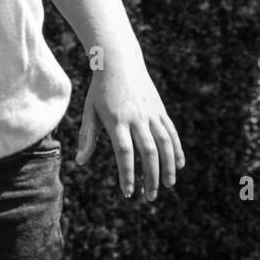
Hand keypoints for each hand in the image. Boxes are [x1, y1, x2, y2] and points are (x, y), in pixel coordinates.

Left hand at [75, 51, 184, 199]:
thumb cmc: (100, 90)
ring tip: (168, 185)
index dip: (128, 174)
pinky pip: (171, 133)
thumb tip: (80, 161)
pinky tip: (180, 165)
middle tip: (150, 196)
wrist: (119, 63)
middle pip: (148, 152)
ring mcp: (151, 114)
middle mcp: (136, 118)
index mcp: (116, 120)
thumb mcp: (89, 111)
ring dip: (168, 167)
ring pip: (164, 144)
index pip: (124, 153)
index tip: (129, 193)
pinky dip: (177, 149)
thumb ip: (88, 137)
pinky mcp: (160, 110)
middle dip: (150, 177)